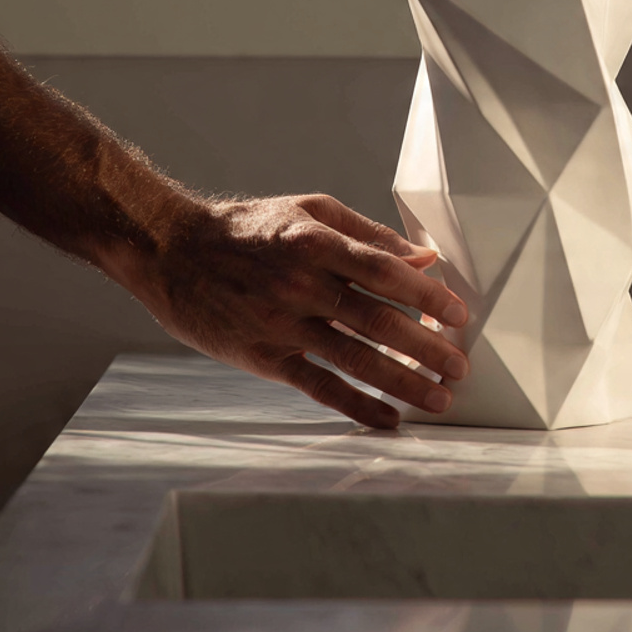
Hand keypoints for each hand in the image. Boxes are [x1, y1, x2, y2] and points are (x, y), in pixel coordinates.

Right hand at [104, 193, 468, 428]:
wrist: (172, 251)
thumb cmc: (251, 227)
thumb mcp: (310, 211)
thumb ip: (369, 235)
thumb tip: (424, 256)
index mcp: (317, 241)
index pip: (386, 271)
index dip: (427, 294)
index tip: (458, 314)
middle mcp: (302, 284)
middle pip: (378, 321)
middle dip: (426, 347)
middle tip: (460, 367)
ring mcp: (282, 324)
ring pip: (354, 359)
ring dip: (403, 383)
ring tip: (439, 398)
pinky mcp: (264, 357)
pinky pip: (319, 386)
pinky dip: (357, 406)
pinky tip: (388, 419)